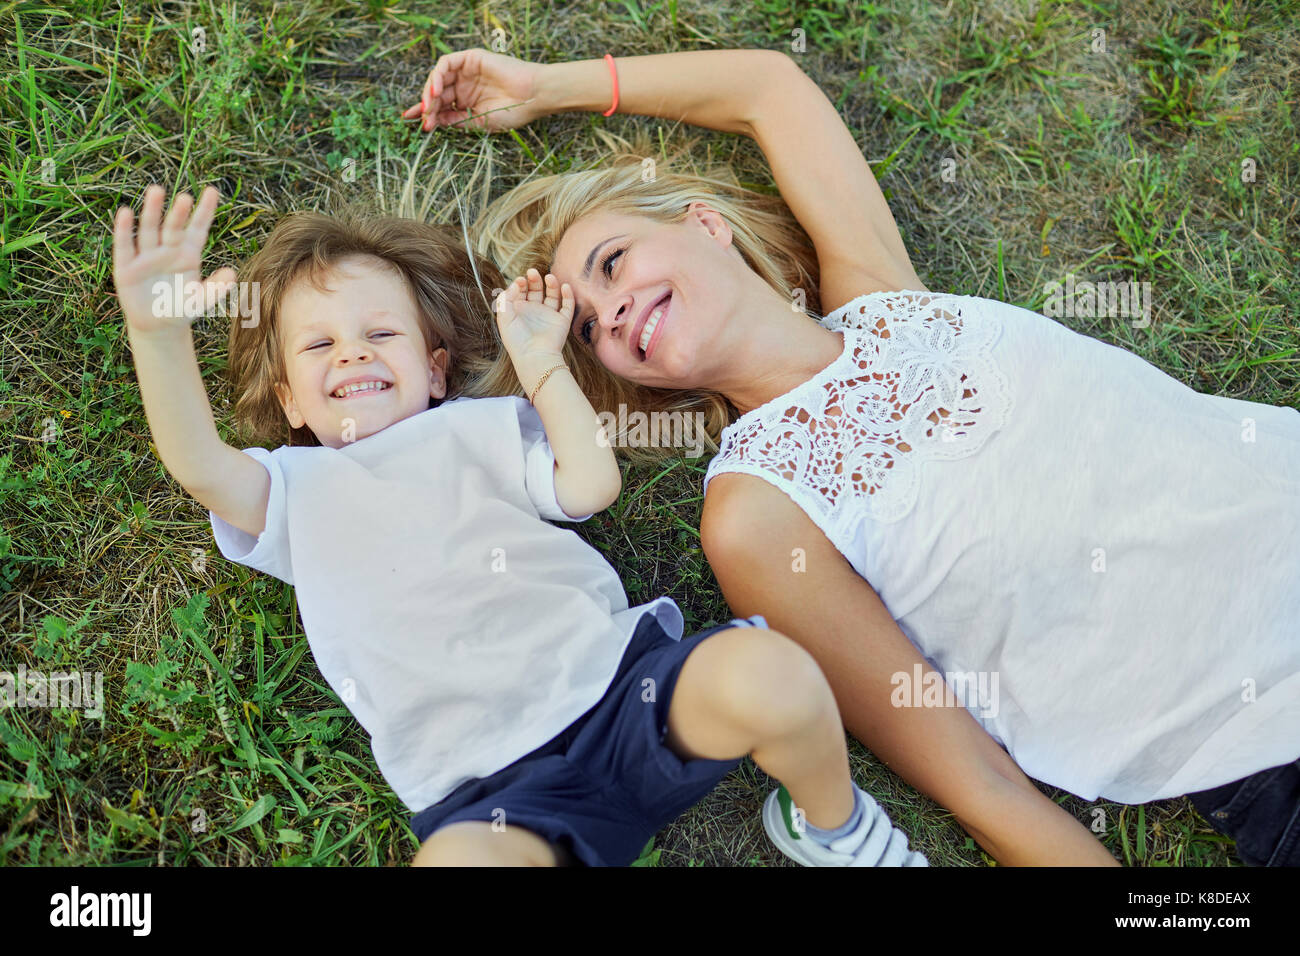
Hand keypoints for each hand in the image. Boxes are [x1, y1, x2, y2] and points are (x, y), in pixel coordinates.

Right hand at [113, 185, 236, 335]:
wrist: (157, 326)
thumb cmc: (182, 309)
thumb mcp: (201, 301)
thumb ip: (216, 288)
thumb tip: (232, 274)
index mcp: (188, 254)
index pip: (198, 228)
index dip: (205, 211)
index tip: (213, 191)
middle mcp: (168, 249)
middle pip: (173, 226)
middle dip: (179, 212)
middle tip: (185, 197)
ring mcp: (146, 256)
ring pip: (150, 229)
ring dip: (152, 211)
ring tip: (157, 191)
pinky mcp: (126, 266)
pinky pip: (125, 245)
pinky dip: (125, 230)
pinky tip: (125, 213)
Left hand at [401, 48, 544, 131]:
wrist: (531, 96)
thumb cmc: (512, 112)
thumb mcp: (479, 122)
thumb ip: (455, 121)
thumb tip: (432, 122)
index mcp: (465, 103)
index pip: (439, 107)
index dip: (425, 114)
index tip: (412, 123)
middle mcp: (462, 86)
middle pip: (435, 93)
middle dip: (426, 106)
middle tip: (424, 119)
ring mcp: (465, 71)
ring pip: (437, 77)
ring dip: (429, 92)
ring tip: (429, 105)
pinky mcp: (469, 58)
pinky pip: (446, 63)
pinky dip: (437, 75)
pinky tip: (436, 90)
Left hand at [495, 268, 573, 362]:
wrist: (535, 356)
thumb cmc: (517, 340)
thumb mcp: (504, 317)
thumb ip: (506, 298)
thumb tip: (517, 283)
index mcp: (520, 311)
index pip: (521, 291)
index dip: (521, 283)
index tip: (521, 280)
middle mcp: (535, 312)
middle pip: (536, 290)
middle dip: (534, 280)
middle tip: (532, 272)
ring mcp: (549, 316)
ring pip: (552, 295)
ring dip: (552, 284)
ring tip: (549, 277)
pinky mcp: (562, 321)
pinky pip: (567, 305)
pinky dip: (567, 295)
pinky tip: (564, 286)